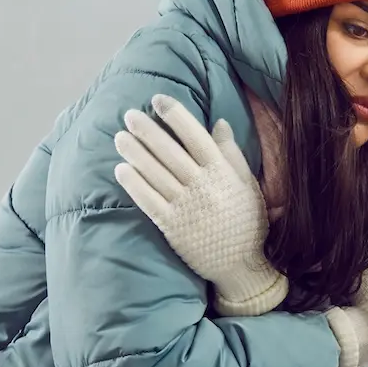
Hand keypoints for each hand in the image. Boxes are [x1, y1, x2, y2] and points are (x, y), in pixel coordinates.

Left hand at [114, 94, 286, 316]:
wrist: (242, 266)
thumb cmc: (247, 223)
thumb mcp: (247, 185)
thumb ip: (232, 154)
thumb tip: (219, 123)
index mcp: (222, 173)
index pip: (195, 137)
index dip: (176, 116)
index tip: (158, 100)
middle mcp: (202, 187)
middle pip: (169, 152)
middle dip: (148, 131)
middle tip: (129, 116)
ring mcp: (185, 207)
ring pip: (155, 173)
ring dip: (135, 153)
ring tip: (120, 138)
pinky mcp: (172, 227)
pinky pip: (149, 201)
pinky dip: (134, 184)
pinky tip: (121, 170)